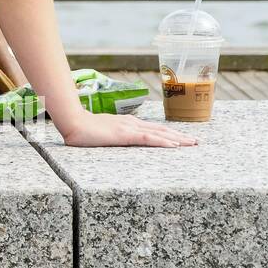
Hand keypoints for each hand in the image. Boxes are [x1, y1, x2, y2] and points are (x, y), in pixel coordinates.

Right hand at [57, 110, 197, 147]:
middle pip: (161, 129)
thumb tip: (112, 139)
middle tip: (196, 141)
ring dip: (178, 138)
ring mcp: (129, 128)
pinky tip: (175, 145)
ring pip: (160, 133)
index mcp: (126, 123)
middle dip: (180, 135)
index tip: (183, 138)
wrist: (72, 123)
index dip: (169, 133)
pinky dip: (164, 141)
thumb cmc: (81, 129)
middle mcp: (131, 123)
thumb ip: (110, 135)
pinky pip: (149, 138)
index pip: (153, 128)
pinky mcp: (125, 134)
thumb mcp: (100, 133)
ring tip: (193, 143)